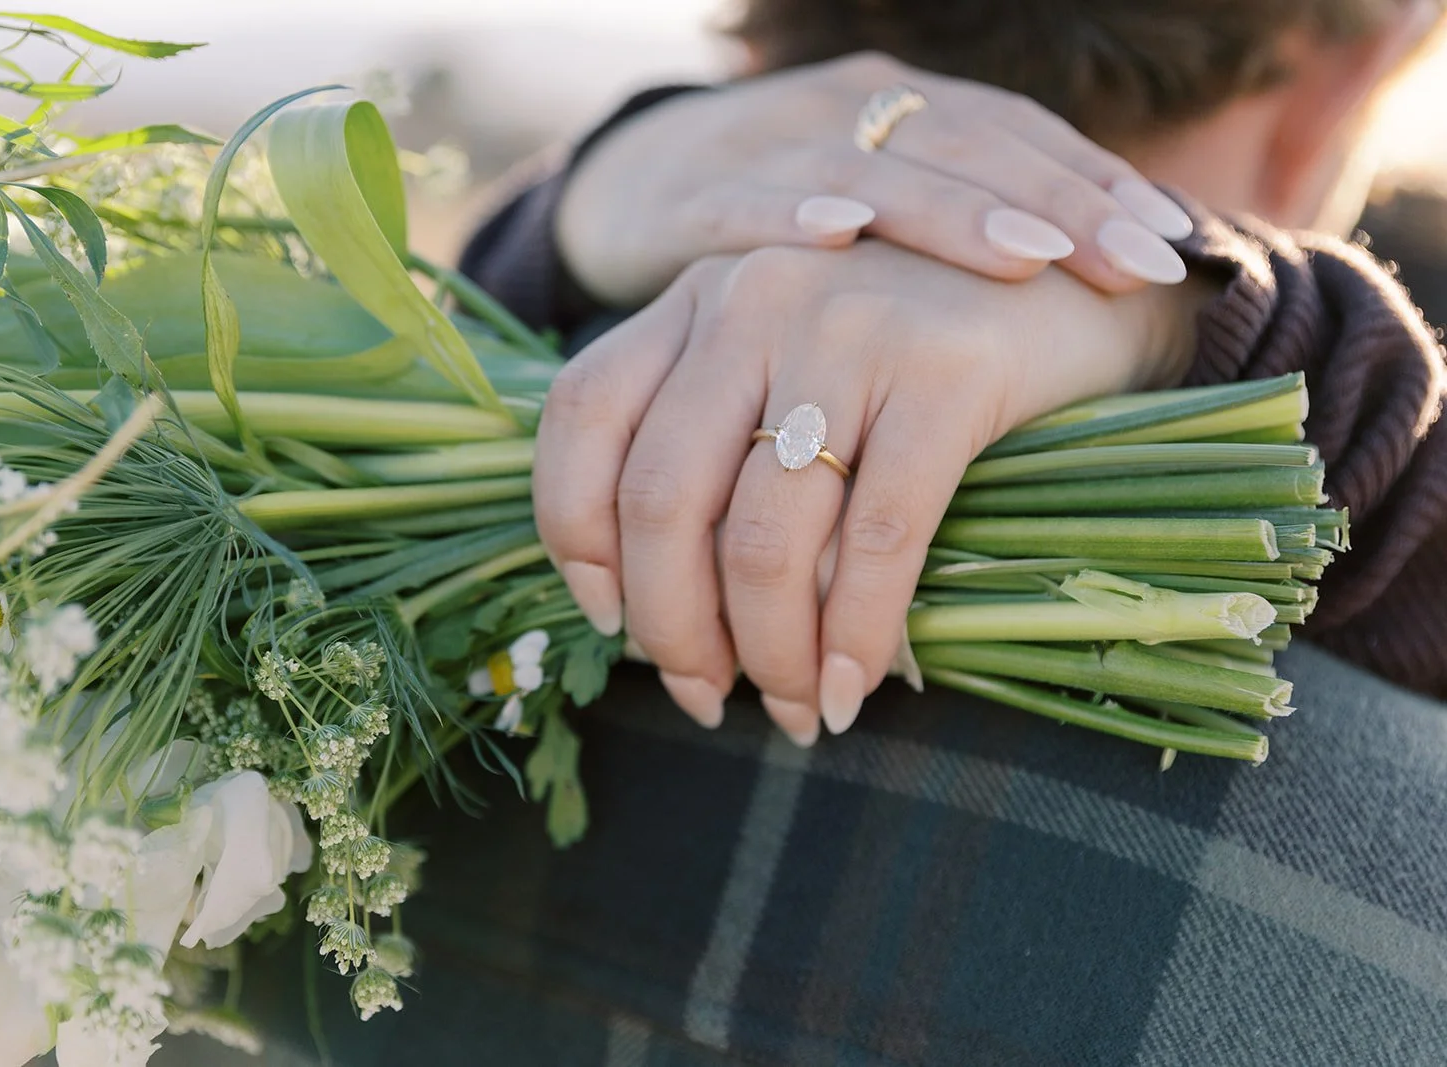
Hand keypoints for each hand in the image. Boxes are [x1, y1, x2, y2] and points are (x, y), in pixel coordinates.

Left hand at [536, 243, 1205, 741]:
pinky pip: (875, 540)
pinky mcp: (947, 370)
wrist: (1078, 284)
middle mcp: (754, 297)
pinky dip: (855, 635)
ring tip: (793, 709)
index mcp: (698, 296)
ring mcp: (848, 327)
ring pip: (764, 536)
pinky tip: (853, 687)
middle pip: (663, 498)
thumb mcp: (791, 365)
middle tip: (706, 699)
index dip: (579, 538)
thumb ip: (718, 443)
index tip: (611, 621)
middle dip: (673, 629)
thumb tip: (663, 614)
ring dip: (769, 654)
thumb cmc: (913, 353)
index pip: (584, 418)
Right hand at [557, 52, 1193, 308]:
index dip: (1094, 184)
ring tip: (1026, 256)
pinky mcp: (694, 192)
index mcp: (908, 111)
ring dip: (950, 211)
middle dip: (1056, 205)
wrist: (633, 183)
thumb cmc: (783, 221)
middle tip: (1135, 262)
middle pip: (968, 148)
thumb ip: (957, 252)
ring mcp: (772, 144)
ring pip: (872, 168)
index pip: (1017, 138)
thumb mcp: (879, 220)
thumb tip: (1083, 319)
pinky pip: (745, 202)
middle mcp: (851, 110)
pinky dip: (789, 215)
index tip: (1171, 244)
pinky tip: (838, 238)